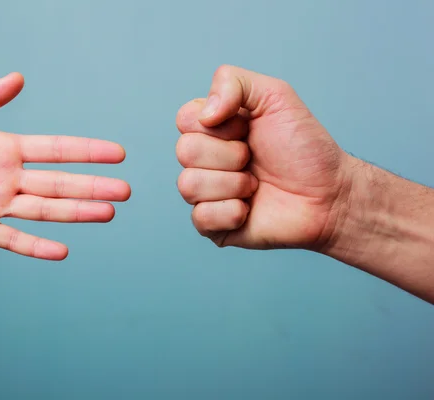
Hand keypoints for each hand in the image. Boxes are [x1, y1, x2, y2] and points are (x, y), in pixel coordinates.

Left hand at [0, 73, 129, 259]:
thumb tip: (19, 78)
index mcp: (5, 148)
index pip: (55, 149)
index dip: (86, 151)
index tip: (118, 153)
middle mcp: (7, 177)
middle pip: (59, 183)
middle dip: (93, 186)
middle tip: (126, 190)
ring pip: (44, 210)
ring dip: (76, 213)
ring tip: (108, 214)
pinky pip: (10, 239)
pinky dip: (35, 247)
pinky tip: (62, 252)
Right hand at [176, 65, 349, 249]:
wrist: (330, 193)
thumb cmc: (304, 147)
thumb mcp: (275, 96)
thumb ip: (233, 82)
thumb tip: (204, 114)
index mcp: (211, 129)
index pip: (184, 119)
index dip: (219, 124)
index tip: (247, 129)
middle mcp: (203, 160)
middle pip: (185, 151)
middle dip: (229, 155)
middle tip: (254, 159)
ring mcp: (205, 194)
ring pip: (188, 186)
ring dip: (233, 184)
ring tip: (255, 186)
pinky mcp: (212, 226)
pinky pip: (200, 217)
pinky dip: (231, 212)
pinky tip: (250, 210)